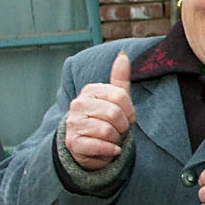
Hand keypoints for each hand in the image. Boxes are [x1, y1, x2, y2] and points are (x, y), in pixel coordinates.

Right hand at [65, 52, 135, 169]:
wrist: (88, 145)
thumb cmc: (105, 119)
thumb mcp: (115, 98)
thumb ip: (119, 78)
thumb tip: (124, 55)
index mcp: (90, 91)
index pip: (120, 96)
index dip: (130, 111)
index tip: (127, 117)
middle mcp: (78, 104)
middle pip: (115, 114)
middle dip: (123, 126)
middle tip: (119, 129)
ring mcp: (74, 123)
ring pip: (108, 131)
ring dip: (116, 138)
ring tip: (111, 137)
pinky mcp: (74, 142)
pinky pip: (101, 146)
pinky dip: (111, 150)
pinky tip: (110, 149)